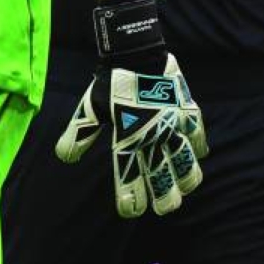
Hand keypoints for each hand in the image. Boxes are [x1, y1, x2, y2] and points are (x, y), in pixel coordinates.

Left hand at [56, 55, 207, 217]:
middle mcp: (153, 135)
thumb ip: (79, 135)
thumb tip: (63, 158)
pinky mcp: (186, 109)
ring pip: (185, 160)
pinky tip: (199, 153)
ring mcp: (173, 124)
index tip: (131, 211)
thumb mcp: (90, 108)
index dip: (130, 197)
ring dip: (186, 177)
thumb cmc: (111, 81)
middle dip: (164, 197)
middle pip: (162, 176)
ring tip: (185, 187)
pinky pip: (197, 133)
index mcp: (128, 136)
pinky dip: (198, 145)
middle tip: (164, 208)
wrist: (137, 51)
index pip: (129, 176)